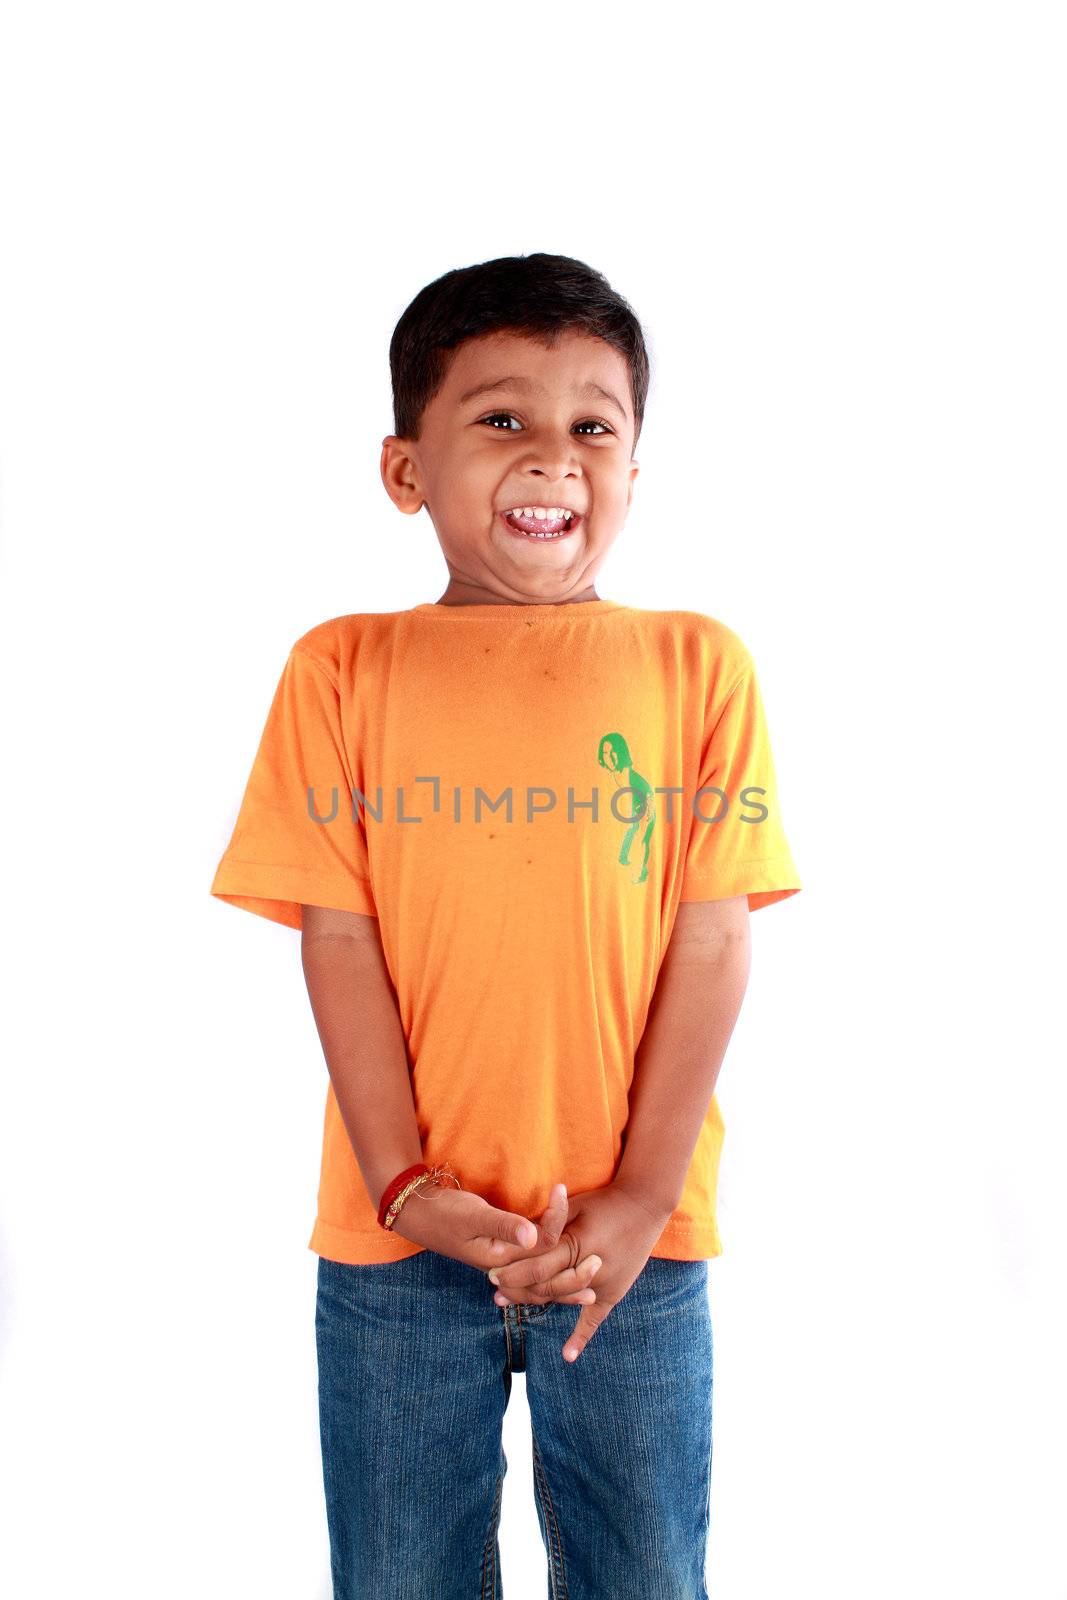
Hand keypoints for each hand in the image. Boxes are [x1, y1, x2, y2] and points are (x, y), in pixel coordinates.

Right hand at [389, 1177, 597, 1304]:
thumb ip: (505, 1225)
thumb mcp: (474, 1215)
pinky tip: (563, 1276)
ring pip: (539, 1280)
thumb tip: (535, 1236)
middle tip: (600, 1261)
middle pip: (544, 1277)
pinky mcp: (502, 1257)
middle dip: (573, 1273)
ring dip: (565, 1281)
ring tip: (591, 1283)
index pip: (539, 1246)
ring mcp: (502, 1265)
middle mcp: (503, 1268)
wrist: (420, 1215)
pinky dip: (549, 1274)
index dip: (556, 1219)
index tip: (562, 1190)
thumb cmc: (446, 1212)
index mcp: (499, 1260)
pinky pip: (531, 1271)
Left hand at [488, 1180, 672, 1362]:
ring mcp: (601, 1284)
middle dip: (515, 1286)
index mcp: (576, 1243)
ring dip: (532, 1302)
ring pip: (560, 1300)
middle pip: (543, 1284)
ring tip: (507, 1302)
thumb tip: (518, 1234)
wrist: (646, 1205)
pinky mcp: (613, 1292)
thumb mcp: (574, 1206)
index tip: (490, 1270)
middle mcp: (587, 1267)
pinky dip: (581, 1337)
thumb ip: (548, 1222)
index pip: (536, 1264)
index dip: (512, 1269)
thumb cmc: (605, 1201)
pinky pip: (595, 1318)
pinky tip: (567, 1355)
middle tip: (493, 1286)